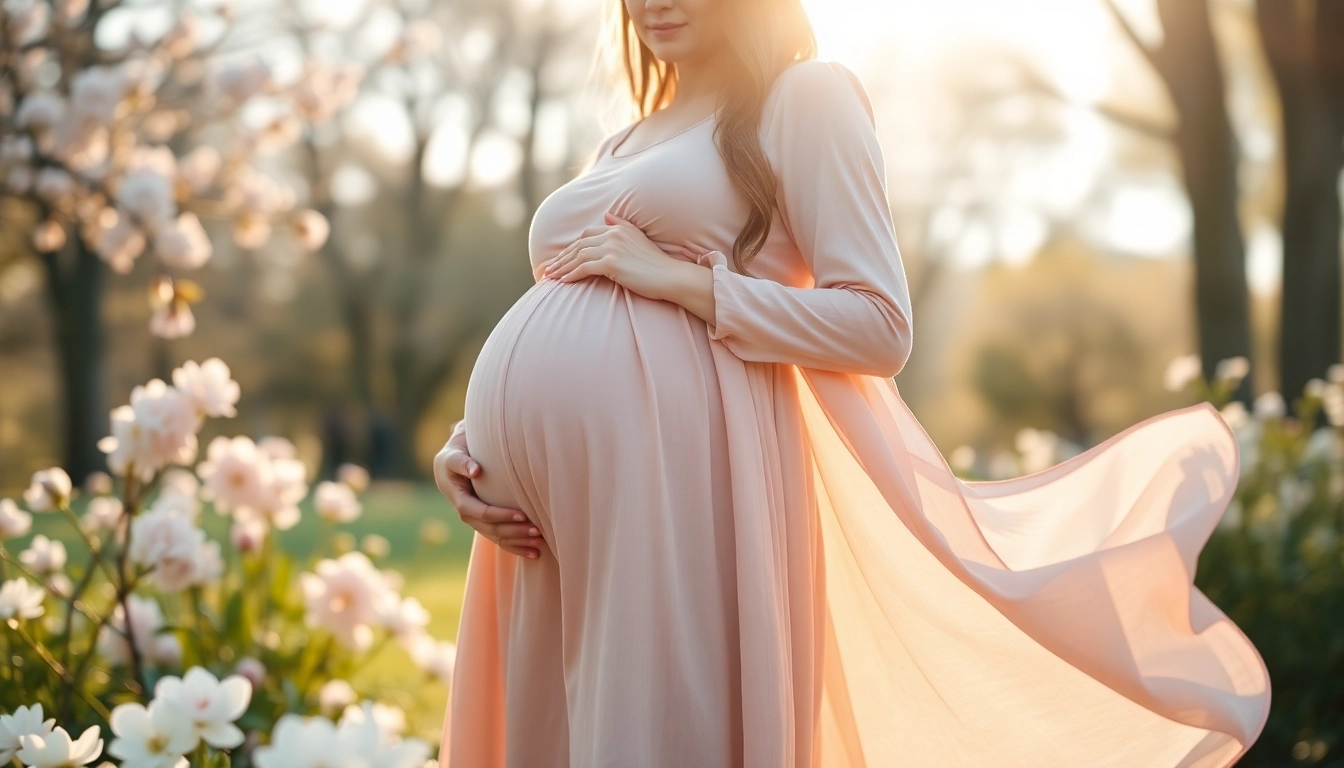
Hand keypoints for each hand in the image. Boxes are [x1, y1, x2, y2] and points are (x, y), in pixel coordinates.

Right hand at [432, 419, 549, 559]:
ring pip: (498, 538)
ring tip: (540, 543)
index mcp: (460, 500)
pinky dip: (517, 548)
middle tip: (538, 530)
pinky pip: (500, 540)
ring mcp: (477, 522)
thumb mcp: (452, 458)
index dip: (501, 515)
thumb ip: (462, 463)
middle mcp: (467, 516)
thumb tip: (475, 470)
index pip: (481, 513)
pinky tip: (534, 554)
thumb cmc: (453, 459)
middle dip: (515, 532)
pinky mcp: (485, 524)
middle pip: (492, 529)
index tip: (522, 515)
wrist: (449, 468)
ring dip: (519, 542)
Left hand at [541, 211, 685, 300]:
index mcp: (618, 228)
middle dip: (561, 258)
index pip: (586, 235)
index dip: (570, 248)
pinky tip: (563, 282)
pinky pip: (584, 268)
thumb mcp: (638, 240)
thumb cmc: (656, 264)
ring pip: (578, 256)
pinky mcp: (611, 263)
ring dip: (562, 267)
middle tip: (548, 270)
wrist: (671, 276)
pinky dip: (571, 274)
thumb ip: (621, 226)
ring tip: (551, 277)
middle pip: (579, 245)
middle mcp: (613, 234)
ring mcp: (612, 248)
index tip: (560, 259)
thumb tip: (606, 217)